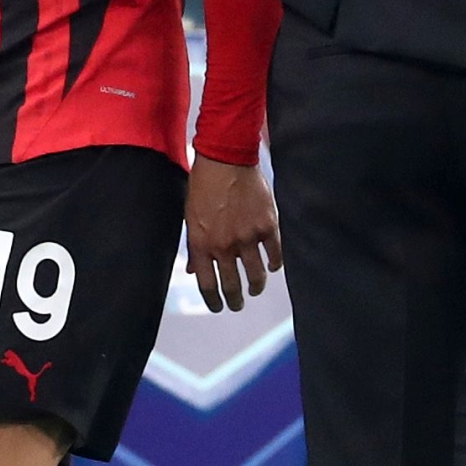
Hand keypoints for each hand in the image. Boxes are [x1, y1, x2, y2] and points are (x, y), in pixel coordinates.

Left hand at [185, 156, 282, 311]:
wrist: (226, 159)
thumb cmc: (204, 185)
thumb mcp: (191, 217)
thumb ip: (195, 246)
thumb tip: (195, 271)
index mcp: (201, 244)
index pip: (207, 285)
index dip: (214, 301)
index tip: (218, 307)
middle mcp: (224, 245)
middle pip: (232, 286)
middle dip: (235, 300)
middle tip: (238, 304)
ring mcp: (247, 237)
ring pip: (256, 276)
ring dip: (256, 287)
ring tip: (255, 289)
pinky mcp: (267, 226)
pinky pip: (275, 255)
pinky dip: (275, 264)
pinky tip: (272, 267)